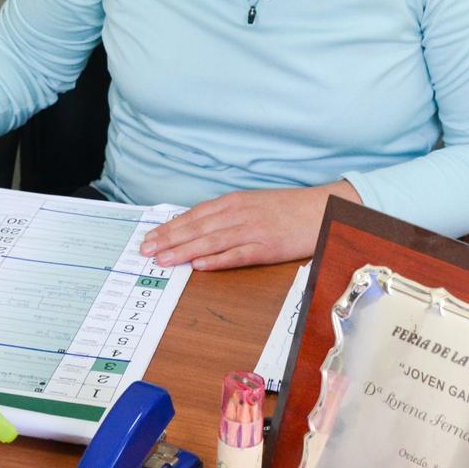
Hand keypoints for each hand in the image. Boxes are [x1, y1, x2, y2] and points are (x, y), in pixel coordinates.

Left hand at [139, 182, 360, 271]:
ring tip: (163, 260)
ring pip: (211, 241)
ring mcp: (253, 230)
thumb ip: (228, 215)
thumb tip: (200, 228)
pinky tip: (199, 266)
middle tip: (146, 251)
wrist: (323, 209)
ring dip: (184, 251)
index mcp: (235, 202)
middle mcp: (240, 213)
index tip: (150, 237)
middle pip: (197, 227)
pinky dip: (217, 260)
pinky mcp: (267, 247)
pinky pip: (237, 255)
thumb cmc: (289, 209)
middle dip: (169, 239)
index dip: (171, 227)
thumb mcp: (254, 204)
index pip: (194, 215)